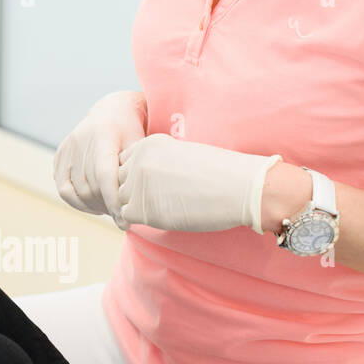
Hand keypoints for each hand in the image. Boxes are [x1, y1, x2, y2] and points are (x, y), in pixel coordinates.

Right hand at [53, 90, 147, 223]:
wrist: (112, 111)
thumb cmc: (133, 132)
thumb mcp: (141, 145)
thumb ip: (137, 170)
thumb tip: (141, 206)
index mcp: (104, 135)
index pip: (104, 175)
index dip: (113, 200)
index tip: (125, 220)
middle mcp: (81, 140)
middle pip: (89, 185)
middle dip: (106, 206)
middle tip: (122, 217)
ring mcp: (67, 147)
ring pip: (75, 190)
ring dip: (92, 206)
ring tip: (109, 210)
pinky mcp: (59, 155)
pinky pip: (63, 186)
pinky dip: (76, 201)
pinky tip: (93, 205)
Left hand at [116, 133, 281, 233]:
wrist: (242, 187)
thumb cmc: (221, 174)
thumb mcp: (182, 156)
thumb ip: (157, 164)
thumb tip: (141, 183)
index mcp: (147, 144)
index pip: (124, 162)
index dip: (137, 178)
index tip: (158, 186)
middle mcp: (138, 159)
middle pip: (120, 181)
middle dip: (134, 193)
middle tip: (162, 200)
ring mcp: (137, 182)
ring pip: (122, 199)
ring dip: (138, 207)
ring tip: (167, 207)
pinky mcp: (141, 205)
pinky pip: (127, 216)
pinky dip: (142, 220)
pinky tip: (165, 216)